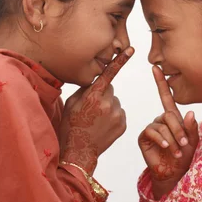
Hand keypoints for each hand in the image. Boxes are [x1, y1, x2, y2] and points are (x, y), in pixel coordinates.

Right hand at [60, 48, 133, 175]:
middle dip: (103, 94)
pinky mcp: (123, 124)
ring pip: (115, 101)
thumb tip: (96, 81)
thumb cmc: (71, 125)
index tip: (131, 49)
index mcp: (93, 96)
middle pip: (110, 89)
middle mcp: (107, 103)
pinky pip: (119, 112)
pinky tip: (103, 126)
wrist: (79, 151)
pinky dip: (113, 116)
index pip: (109, 74)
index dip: (120, 60)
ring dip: (108, 106)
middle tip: (92, 108)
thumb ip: (85, 89)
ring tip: (96, 120)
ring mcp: (117, 114)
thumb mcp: (71, 103)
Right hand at [138, 66, 198, 198]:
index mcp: (172, 117)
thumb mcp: (192, 141)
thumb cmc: (183, 156)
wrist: (173, 173)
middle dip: (179, 130)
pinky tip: (166, 147)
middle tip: (184, 144)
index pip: (166, 96)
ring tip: (177, 151)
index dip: (161, 81)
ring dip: (172, 139)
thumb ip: (191, 128)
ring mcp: (152, 128)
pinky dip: (162, 139)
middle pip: (169, 115)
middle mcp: (160, 120)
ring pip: (162, 125)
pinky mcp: (144, 137)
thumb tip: (190, 113)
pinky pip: (153, 131)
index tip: (155, 66)